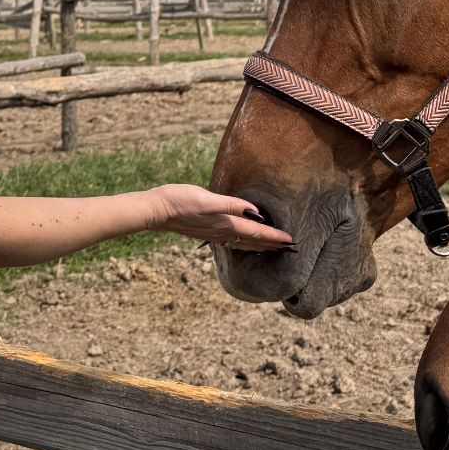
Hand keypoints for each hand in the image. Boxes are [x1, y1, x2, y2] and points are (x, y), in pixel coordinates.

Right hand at [146, 184, 293, 253]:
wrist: (157, 210)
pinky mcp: (206, 231)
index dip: (274, 237)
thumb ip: (232, 205)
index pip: (256, 233)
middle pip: (252, 242)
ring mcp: (213, 234)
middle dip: (271, 246)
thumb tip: (255, 212)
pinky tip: (242, 242)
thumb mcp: (208, 199)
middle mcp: (222, 232)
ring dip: (259, 247)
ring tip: (272, 249)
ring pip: (243, 244)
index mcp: (226, 224)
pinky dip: (244, 244)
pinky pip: (232, 242)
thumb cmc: (181, 200)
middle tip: (289, 250)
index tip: (291, 241)